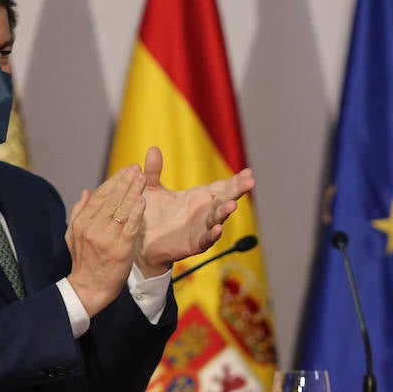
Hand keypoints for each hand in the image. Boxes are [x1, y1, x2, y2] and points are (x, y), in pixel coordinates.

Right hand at [65, 166, 144, 316]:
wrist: (89, 288)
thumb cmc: (84, 261)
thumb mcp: (74, 235)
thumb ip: (79, 212)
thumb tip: (85, 191)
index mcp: (82, 223)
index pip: (100, 196)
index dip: (114, 181)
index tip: (126, 170)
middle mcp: (92, 229)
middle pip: (111, 200)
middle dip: (125, 182)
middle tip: (136, 168)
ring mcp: (105, 240)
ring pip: (120, 211)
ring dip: (132, 192)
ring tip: (142, 178)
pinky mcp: (119, 251)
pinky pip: (129, 229)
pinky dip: (136, 214)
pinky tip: (143, 201)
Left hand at [134, 146, 256, 276]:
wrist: (141, 241)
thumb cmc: (150, 214)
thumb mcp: (152, 190)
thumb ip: (153, 171)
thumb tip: (153, 148)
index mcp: (199, 197)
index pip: (222, 186)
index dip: (235, 180)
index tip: (249, 172)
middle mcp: (205, 212)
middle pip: (225, 199)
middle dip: (238, 190)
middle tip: (251, 181)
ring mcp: (202, 228)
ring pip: (218, 218)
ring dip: (225, 212)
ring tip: (233, 205)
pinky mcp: (195, 243)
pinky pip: (206, 239)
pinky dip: (213, 234)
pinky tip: (218, 229)